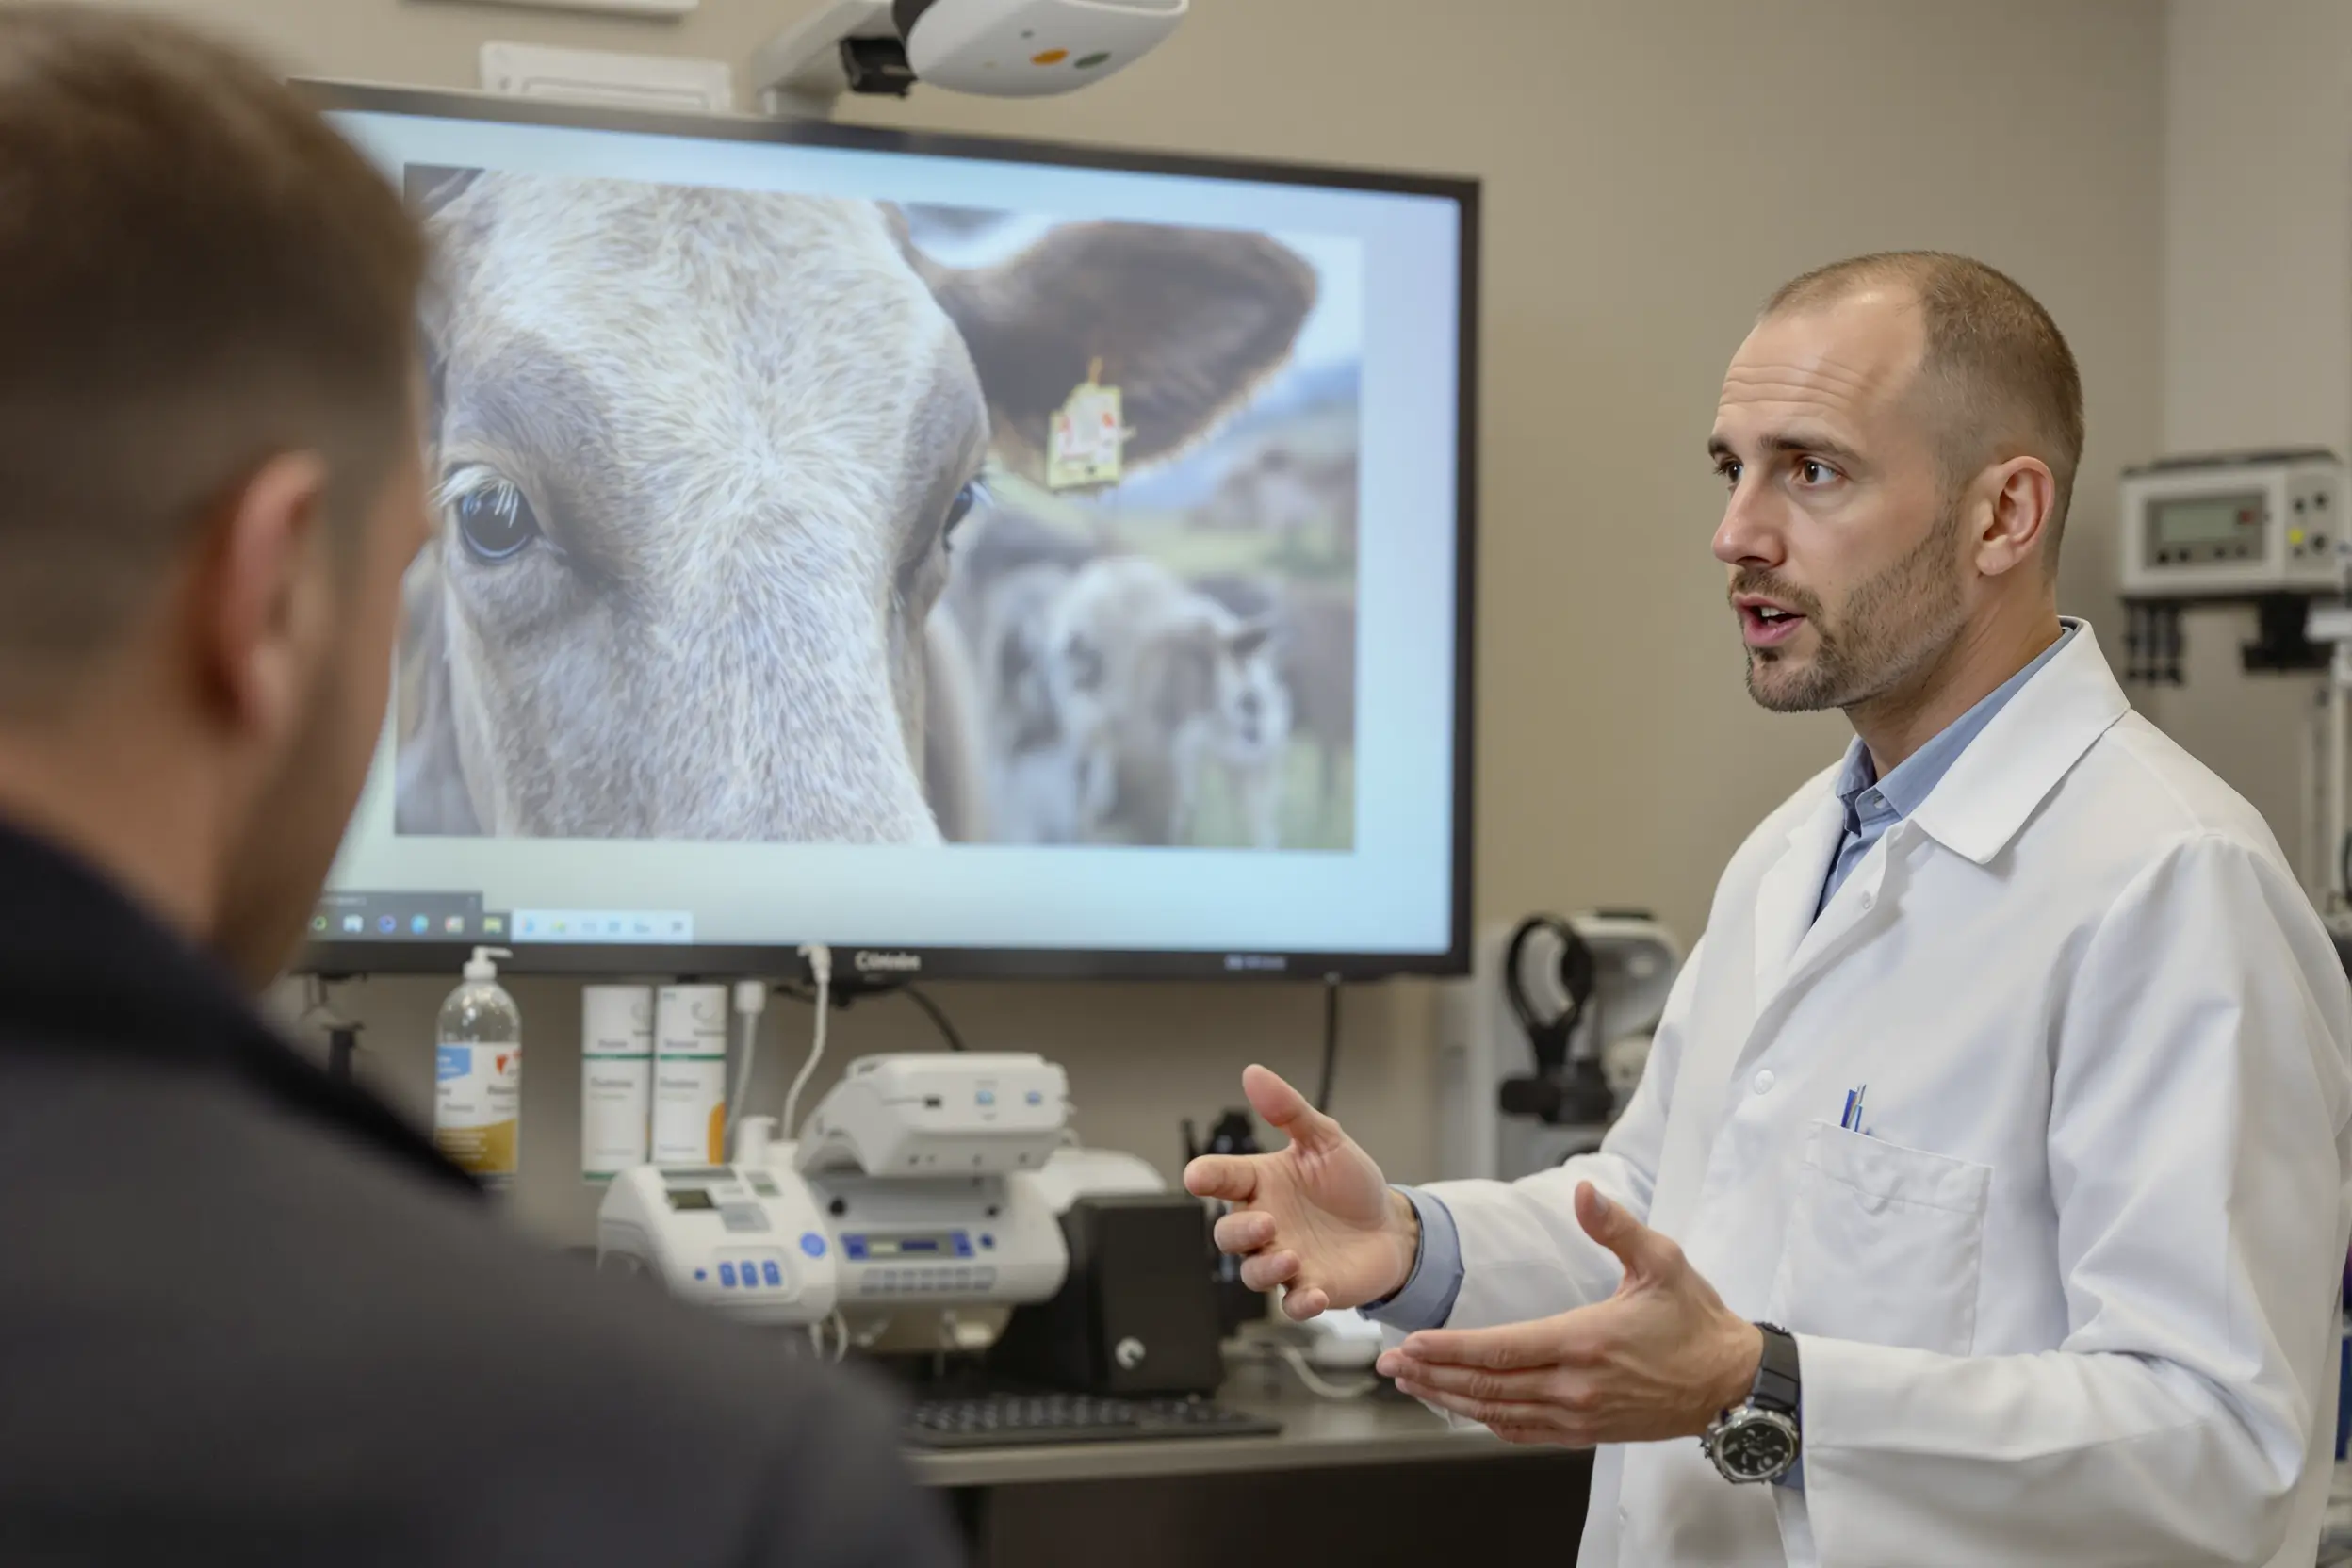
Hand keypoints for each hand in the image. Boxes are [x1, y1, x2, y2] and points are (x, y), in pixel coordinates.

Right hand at [1182, 1064, 1418, 1319]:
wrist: (1392, 1227)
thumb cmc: (1351, 1183)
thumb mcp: (1325, 1139)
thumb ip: (1289, 1110)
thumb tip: (1253, 1073)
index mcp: (1262, 1184)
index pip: (1223, 1178)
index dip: (1206, 1177)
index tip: (1197, 1177)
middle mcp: (1266, 1225)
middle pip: (1229, 1234)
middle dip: (1239, 1231)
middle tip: (1265, 1222)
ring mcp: (1285, 1260)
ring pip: (1253, 1273)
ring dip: (1266, 1268)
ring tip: (1292, 1258)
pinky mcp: (1310, 1289)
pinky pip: (1293, 1304)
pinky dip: (1299, 1304)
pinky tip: (1313, 1294)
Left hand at [1375, 1181, 1760, 1446]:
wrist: (1732, 1382)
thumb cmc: (1697, 1320)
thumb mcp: (1663, 1261)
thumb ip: (1616, 1227)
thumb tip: (1584, 1193)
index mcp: (1585, 1341)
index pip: (1502, 1349)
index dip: (1451, 1350)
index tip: (1412, 1344)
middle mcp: (1576, 1386)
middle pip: (1488, 1386)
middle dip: (1434, 1376)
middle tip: (1390, 1366)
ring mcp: (1580, 1415)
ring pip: (1499, 1413)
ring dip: (1451, 1401)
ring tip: (1412, 1386)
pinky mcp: (1588, 1432)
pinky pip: (1525, 1432)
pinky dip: (1487, 1421)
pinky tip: (1463, 1409)